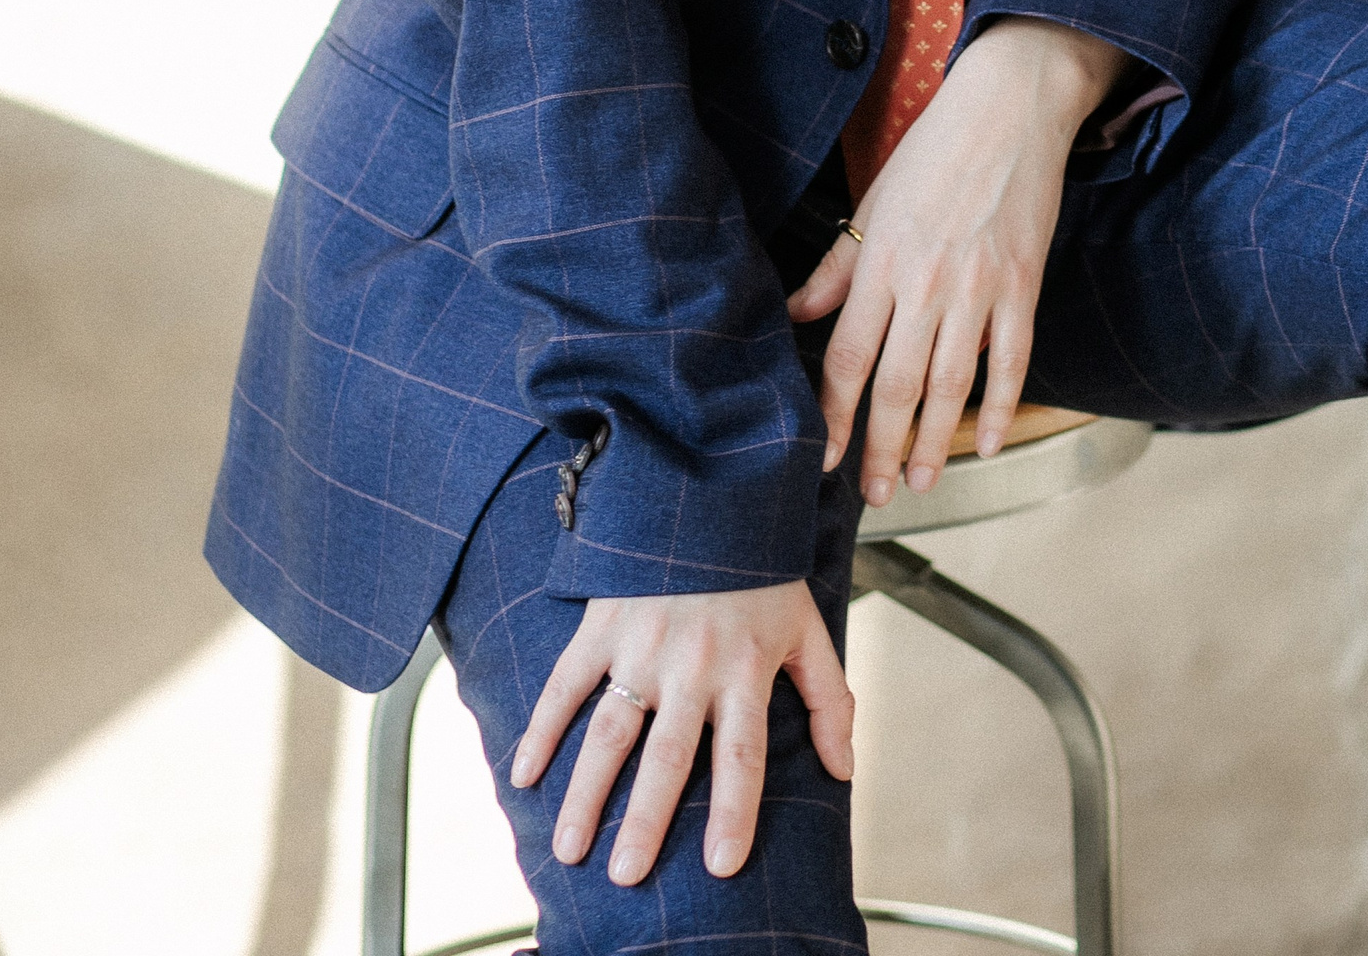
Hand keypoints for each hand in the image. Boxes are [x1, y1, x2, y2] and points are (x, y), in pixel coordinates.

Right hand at [509, 580, 852, 885]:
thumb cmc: (761, 573)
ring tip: (569, 848)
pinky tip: (523, 775)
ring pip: (610, 731)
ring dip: (587, 792)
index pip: (743, 755)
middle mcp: (692, 664)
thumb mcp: (807, 629)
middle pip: (668, 757)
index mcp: (744, 670)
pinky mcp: (604, 623)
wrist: (711, 492)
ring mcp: (642, 644)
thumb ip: (829, 700)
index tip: (721, 866)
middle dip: (644, 820)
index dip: (735, 811)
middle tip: (624, 875)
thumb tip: (844, 770)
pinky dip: (541, 728)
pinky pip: (565, 682)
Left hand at [786, 18, 1127, 506]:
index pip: (848, 357)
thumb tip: (794, 315)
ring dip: (935, 442)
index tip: (826, 458)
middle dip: (882, 448)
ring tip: (921, 481)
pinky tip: (990, 442)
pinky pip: (1012, 362)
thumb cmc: (934, 152)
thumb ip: (835, 268)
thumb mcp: (871, 204)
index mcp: (881, 262)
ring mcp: (978, 288)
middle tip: (877, 494)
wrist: (1009, 109)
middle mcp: (925, 282)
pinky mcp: (1023, 287)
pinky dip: (1002, 408)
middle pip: (897, 385)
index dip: (835, 416)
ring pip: (952, 385)